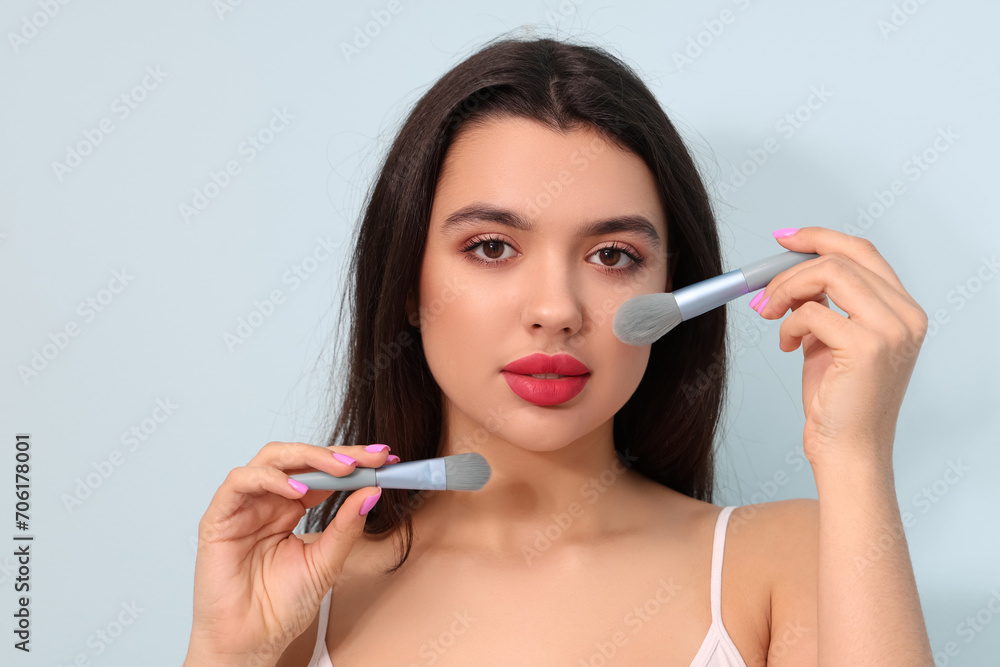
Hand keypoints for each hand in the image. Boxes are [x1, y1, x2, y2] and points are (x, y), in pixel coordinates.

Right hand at [184, 442, 394, 666]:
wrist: (252, 641)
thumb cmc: (281, 606)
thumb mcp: (326, 562)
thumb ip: (346, 527)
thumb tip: (372, 492)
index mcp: (291, 507)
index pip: (322, 471)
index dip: (352, 461)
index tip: (385, 460)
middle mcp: (268, 500)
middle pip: (299, 458)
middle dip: (336, 453)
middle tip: (368, 459)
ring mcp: (243, 506)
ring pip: (271, 459)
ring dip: (307, 457)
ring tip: (341, 469)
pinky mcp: (219, 517)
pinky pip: (240, 482)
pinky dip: (270, 479)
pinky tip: (297, 490)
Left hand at [750, 227, 927, 467]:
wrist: (848, 450)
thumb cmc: (838, 401)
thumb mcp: (831, 342)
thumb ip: (825, 306)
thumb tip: (796, 275)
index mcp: (902, 310)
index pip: (863, 252)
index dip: (820, 238)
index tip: (783, 239)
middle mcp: (905, 315)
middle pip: (842, 257)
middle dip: (791, 269)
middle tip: (763, 293)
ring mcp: (891, 329)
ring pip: (828, 273)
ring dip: (786, 290)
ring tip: (769, 315)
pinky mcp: (867, 347)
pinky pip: (812, 312)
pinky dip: (788, 325)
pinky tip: (786, 346)